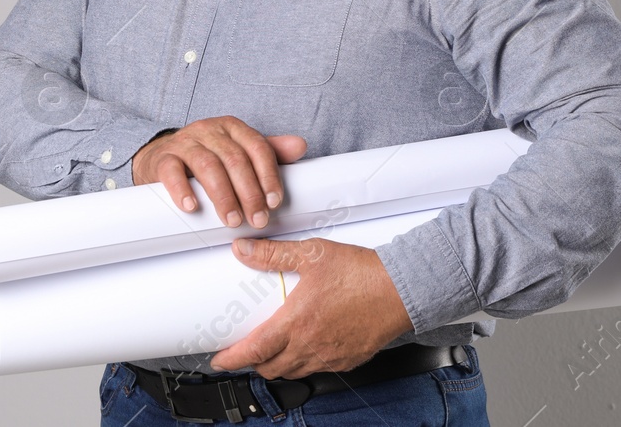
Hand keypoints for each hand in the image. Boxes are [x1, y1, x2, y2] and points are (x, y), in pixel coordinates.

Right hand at [130, 116, 306, 229]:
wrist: (162, 156)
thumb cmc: (206, 156)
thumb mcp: (238, 150)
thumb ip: (267, 151)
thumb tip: (300, 146)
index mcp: (232, 127)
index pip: (257, 147)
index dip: (268, 175)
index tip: (275, 202)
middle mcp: (209, 130)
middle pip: (235, 159)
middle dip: (249, 193)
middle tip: (257, 219)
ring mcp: (185, 142)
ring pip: (207, 166)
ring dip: (223, 196)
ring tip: (231, 220)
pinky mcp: (163, 158)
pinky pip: (172, 171)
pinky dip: (182, 189)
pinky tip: (191, 206)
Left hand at [210, 236, 413, 376]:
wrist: (402, 289)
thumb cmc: (361, 273)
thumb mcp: (313, 254)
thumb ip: (274, 254)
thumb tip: (243, 249)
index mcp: (296, 323)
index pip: (253, 352)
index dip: (231, 360)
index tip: (219, 360)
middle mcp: (310, 346)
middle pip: (270, 368)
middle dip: (252, 364)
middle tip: (244, 352)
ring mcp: (330, 356)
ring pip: (293, 372)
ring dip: (277, 365)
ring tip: (272, 350)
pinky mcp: (348, 360)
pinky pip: (318, 369)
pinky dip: (304, 363)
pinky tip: (307, 346)